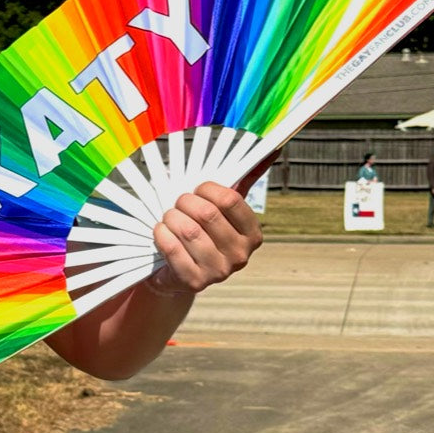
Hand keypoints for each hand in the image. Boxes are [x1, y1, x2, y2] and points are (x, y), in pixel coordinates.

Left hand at [151, 180, 262, 295]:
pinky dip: (161, 234)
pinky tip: (161, 231)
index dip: (207, 189)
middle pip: (207, 214)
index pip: (231, 199)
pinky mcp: (195, 282)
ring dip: (171, 218)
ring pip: (188, 230)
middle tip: (178, 203)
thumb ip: (244, 181)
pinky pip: (172, 248)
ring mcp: (219, 272)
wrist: (179, 273)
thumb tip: (272, 151)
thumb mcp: (224, 209)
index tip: (196, 189)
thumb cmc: (203, 232)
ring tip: (169, 217)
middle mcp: (241, 255)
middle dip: (185, 202)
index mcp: (252, 234)